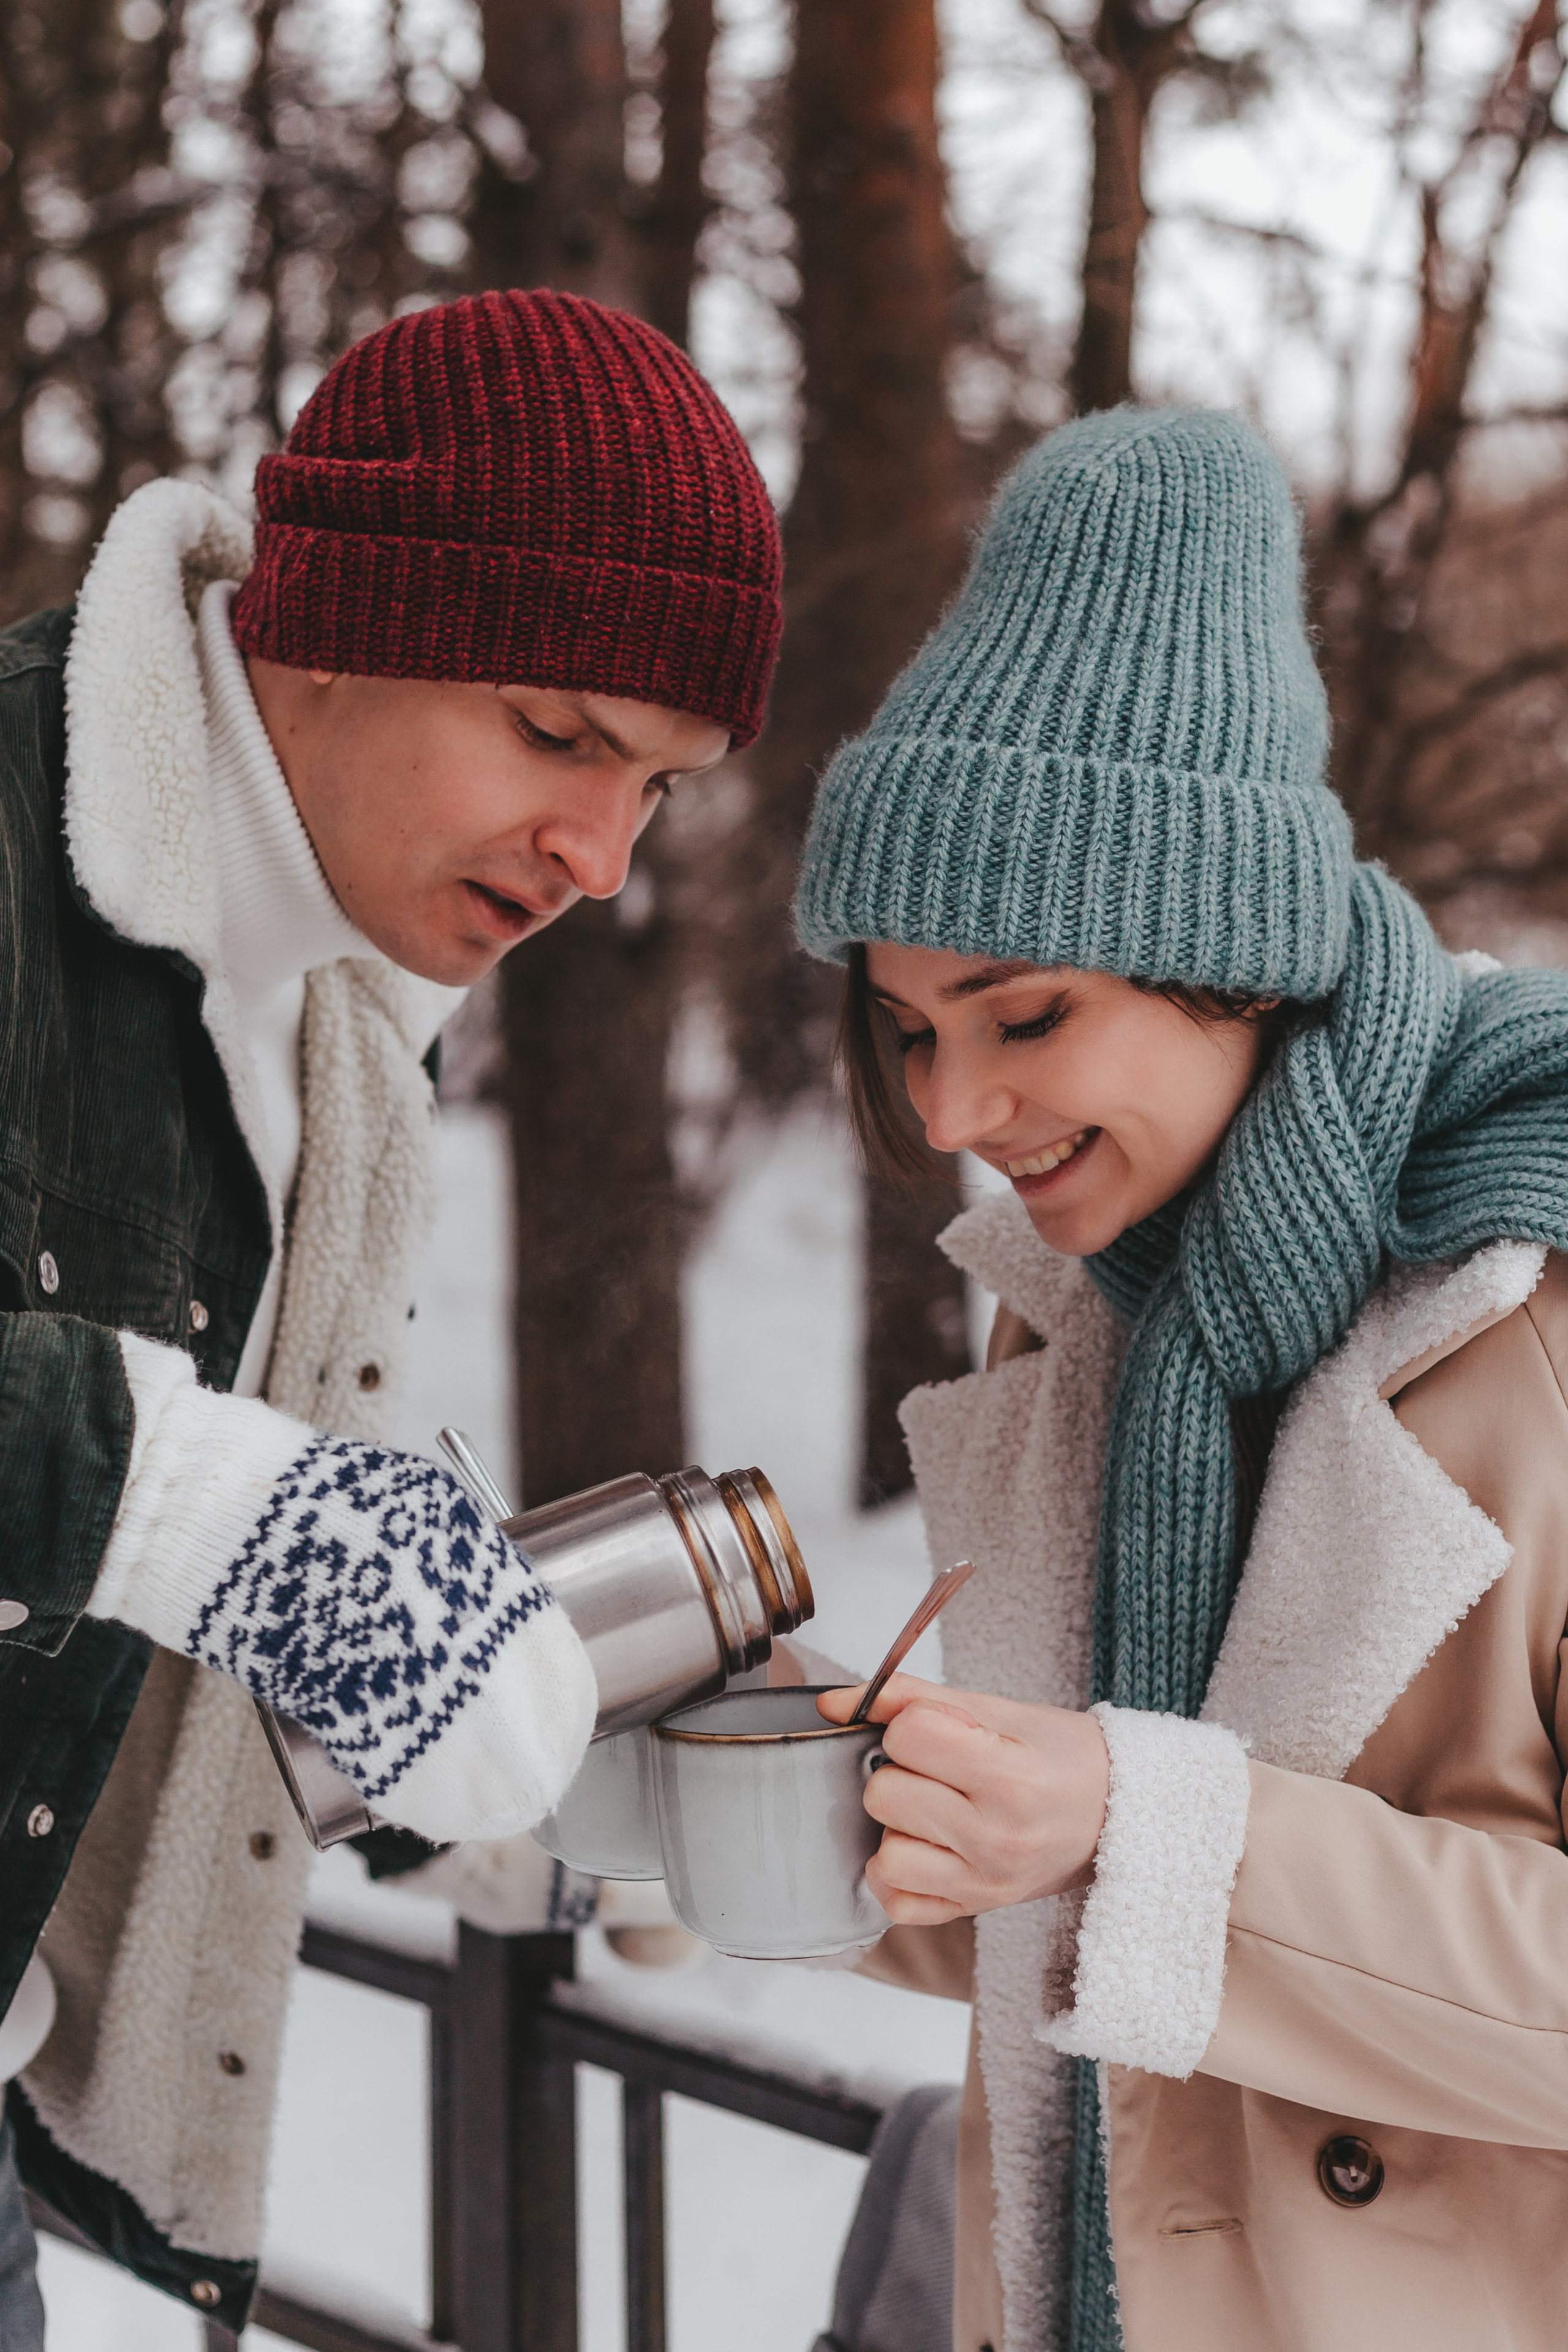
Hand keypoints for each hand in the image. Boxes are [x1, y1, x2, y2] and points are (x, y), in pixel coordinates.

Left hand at [817, 1674, 1108, 1925]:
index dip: (912, 1723)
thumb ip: (912, 1698)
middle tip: (939, 1769)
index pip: (907, 1735)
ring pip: (884, 1855)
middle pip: (884, 1794)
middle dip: (900, 1770)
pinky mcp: (974, 1909)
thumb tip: (831, 1703)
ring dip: (897, 1827)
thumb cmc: (1061, 1755)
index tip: (942, 1728)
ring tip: (933, 1810)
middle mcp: (994, 1837)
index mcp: (1006, 1776)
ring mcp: (983, 1882)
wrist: (1120, 1815)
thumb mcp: (998, 1710)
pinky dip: (897, 1875)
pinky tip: (923, 1847)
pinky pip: (896, 1904)